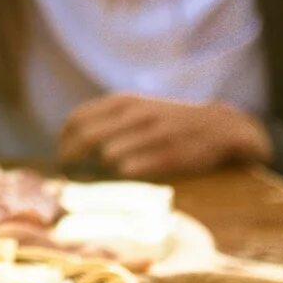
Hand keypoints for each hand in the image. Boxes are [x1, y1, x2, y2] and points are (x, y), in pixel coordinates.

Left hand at [57, 94, 273, 179]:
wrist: (220, 127)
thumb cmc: (170, 122)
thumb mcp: (138, 108)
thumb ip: (108, 118)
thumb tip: (68, 138)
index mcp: (124, 102)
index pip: (77, 120)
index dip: (64, 141)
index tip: (62, 158)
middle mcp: (136, 114)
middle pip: (87, 138)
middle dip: (72, 158)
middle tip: (70, 174)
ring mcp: (152, 134)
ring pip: (107, 155)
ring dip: (100, 170)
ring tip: (102, 180)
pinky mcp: (169, 155)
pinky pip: (132, 169)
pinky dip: (123, 177)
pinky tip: (127, 180)